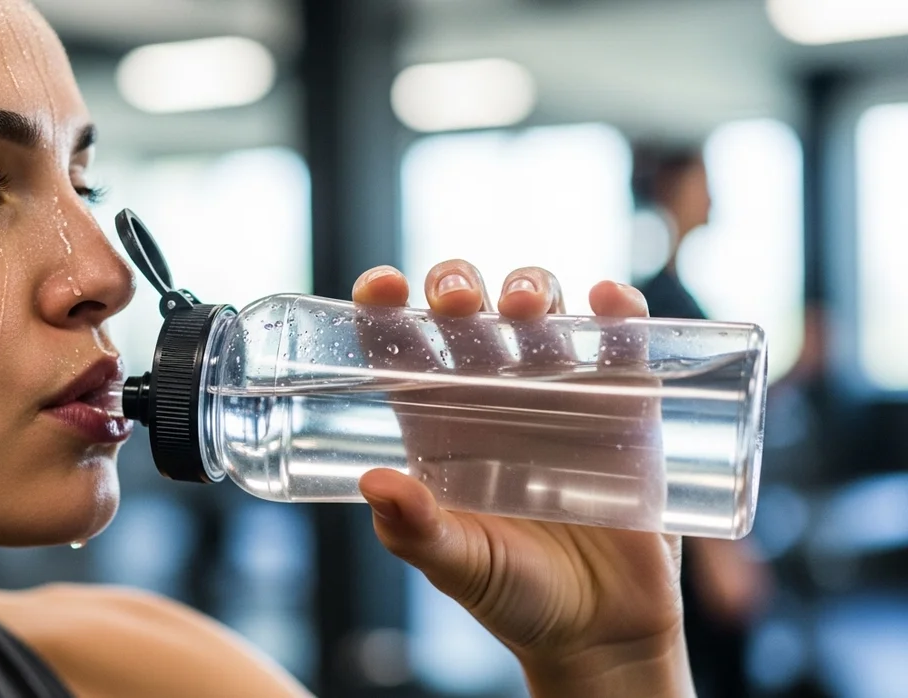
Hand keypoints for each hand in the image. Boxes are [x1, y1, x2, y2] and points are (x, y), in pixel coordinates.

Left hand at [351, 260, 692, 696]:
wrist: (600, 634)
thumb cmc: (513, 597)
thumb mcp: (455, 565)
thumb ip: (415, 530)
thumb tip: (373, 482)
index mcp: (437, 422)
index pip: (403, 347)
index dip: (386, 306)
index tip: (381, 286)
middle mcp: (493, 396)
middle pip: (471, 312)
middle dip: (460, 285)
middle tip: (459, 302)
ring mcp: (560, 395)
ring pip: (542, 313)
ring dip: (532, 288)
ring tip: (527, 307)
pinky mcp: (625, 409)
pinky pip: (623, 346)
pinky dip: (620, 314)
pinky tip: (610, 299)